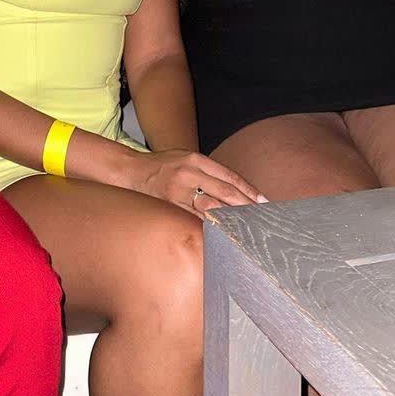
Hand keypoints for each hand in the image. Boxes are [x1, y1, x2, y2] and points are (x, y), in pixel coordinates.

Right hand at [127, 148, 266, 217]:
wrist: (130, 171)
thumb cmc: (161, 167)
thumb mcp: (186, 159)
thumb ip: (209, 172)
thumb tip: (236, 190)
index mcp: (196, 159)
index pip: (230, 177)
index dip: (249, 191)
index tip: (264, 203)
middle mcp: (189, 174)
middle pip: (226, 193)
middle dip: (247, 207)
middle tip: (263, 219)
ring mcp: (179, 192)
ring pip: (212, 209)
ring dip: (232, 220)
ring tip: (248, 230)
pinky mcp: (170, 207)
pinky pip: (195, 221)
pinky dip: (211, 228)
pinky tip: (223, 235)